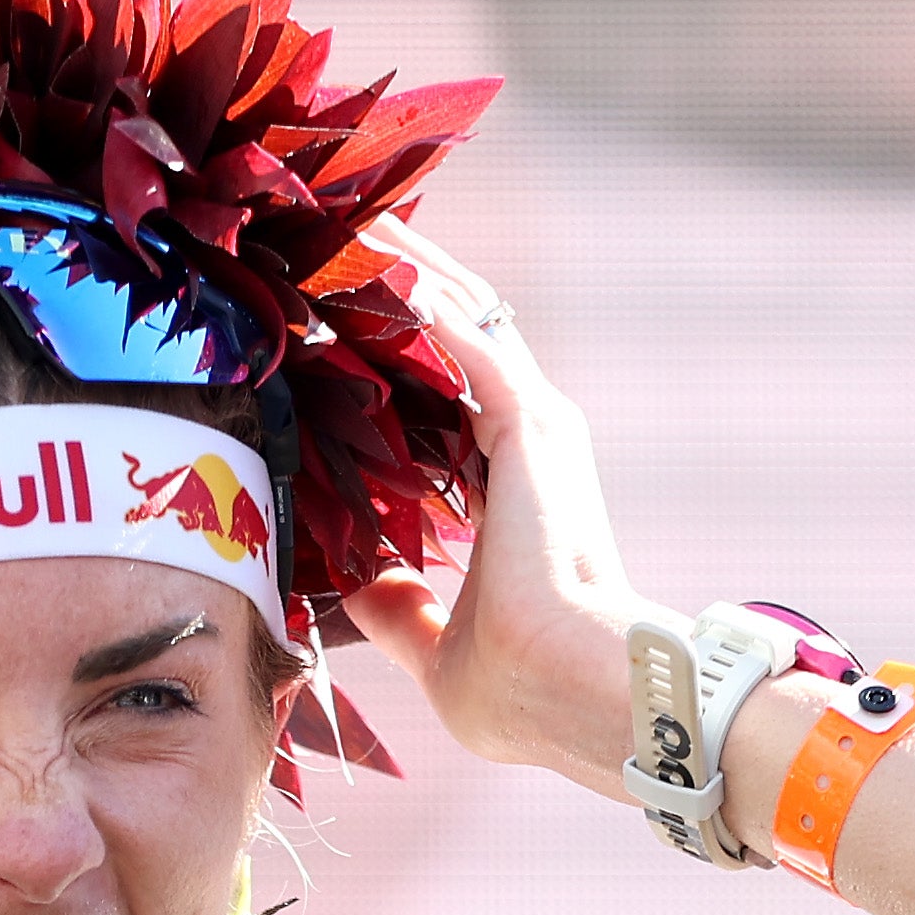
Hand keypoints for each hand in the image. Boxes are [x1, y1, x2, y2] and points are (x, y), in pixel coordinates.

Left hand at [337, 217, 671, 794]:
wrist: (578, 692)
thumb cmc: (524, 693)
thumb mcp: (437, 653)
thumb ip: (401, 613)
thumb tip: (356, 590)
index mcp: (512, 495)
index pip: (447, 404)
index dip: (396, 361)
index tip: (335, 328)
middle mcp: (529, 447)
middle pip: (456, 342)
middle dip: (400, 291)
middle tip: (337, 240)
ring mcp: (537, 430)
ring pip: (464, 322)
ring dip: (408, 273)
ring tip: (349, 221)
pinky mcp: (531, 426)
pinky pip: (471, 340)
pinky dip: (426, 299)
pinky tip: (376, 255)